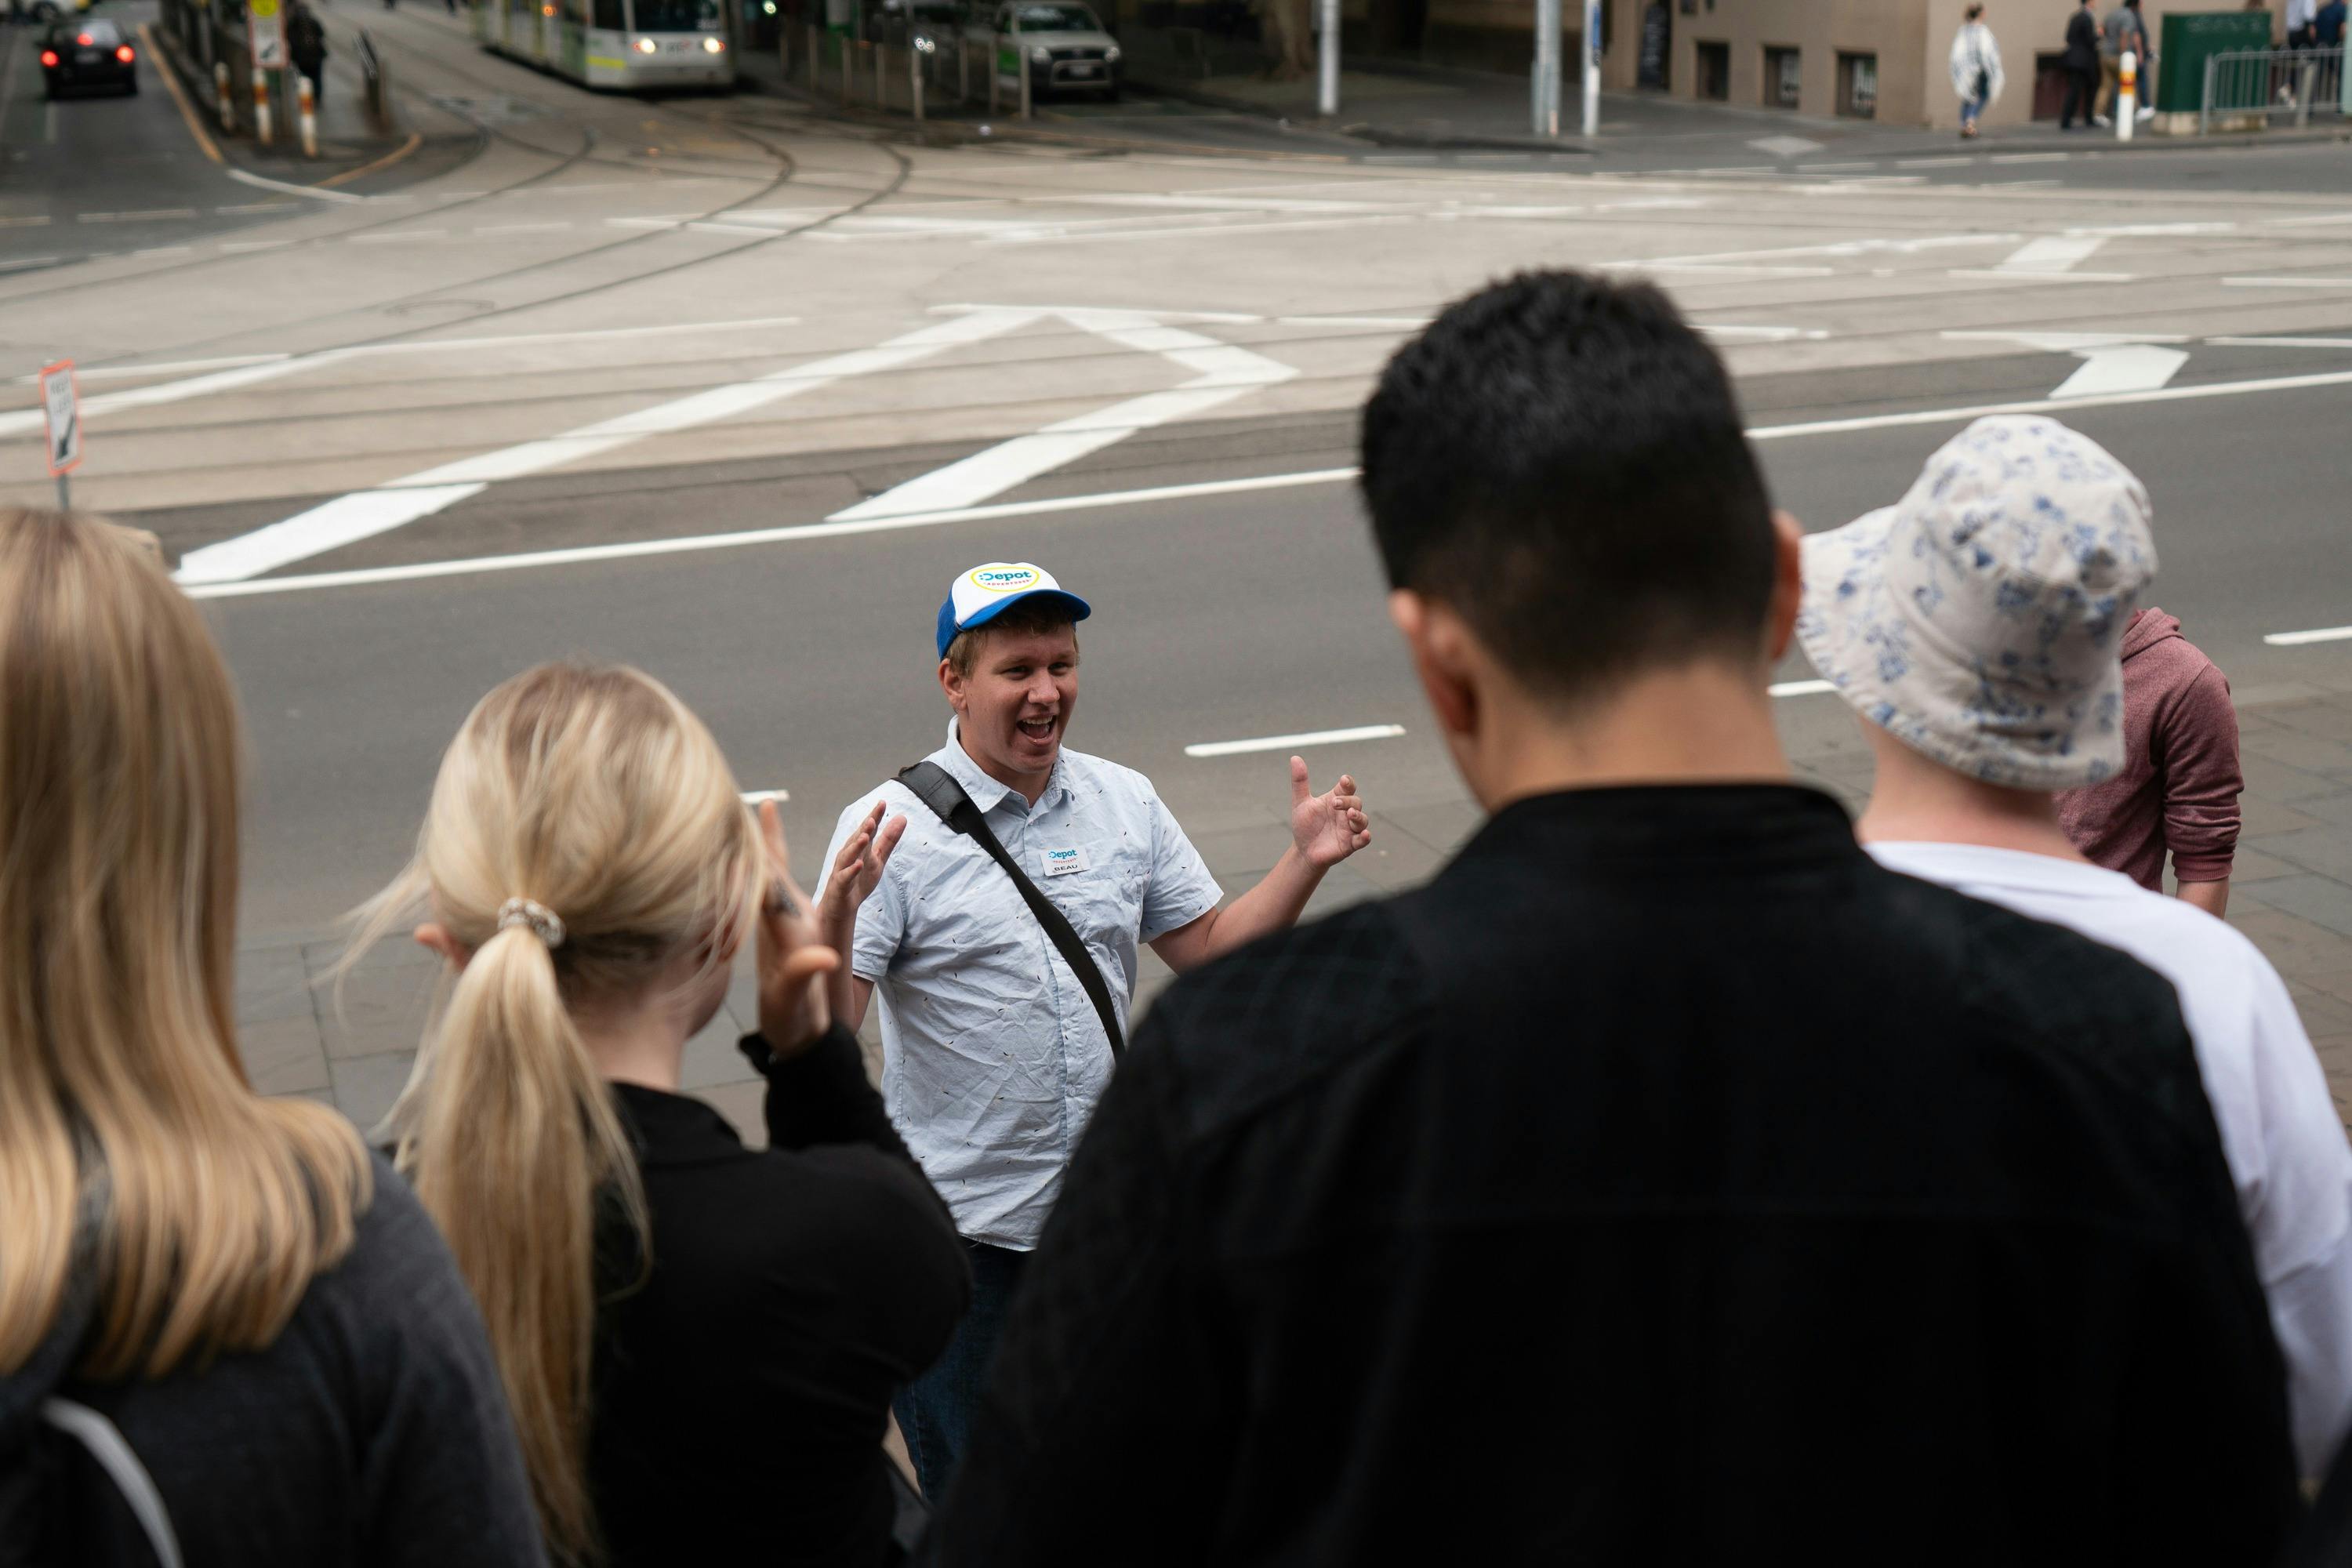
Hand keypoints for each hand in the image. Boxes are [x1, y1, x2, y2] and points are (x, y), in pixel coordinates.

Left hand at [754, 800, 841, 1060]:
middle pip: (765, 870)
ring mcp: (778, 926)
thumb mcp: (797, 997)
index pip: (765, 878)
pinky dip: (778, 865)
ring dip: (772, 845)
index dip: (763, 844)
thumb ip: (807, 973)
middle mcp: (772, 922)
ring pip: (772, 877)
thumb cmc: (790, 1016)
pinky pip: (780, 890)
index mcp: (775, 928)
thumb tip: (823, 956)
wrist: (790, 1036)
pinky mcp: (785, 933)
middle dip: (765, 835)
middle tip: (763, 801)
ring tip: (767, 811)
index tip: (759, 811)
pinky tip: (774, 854)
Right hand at [814, 799, 907, 941]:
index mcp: (859, 848)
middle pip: (856, 840)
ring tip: (865, 836)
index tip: (883, 802)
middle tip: (873, 817)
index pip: (868, 830)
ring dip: (856, 846)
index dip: (874, 817)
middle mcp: (848, 855)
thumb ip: (889, 839)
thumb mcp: (878, 859)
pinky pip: (844, 877)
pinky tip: (859, 864)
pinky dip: (851, 871)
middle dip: (864, 829)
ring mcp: (842, 870)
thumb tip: (902, 817)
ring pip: (848, 856)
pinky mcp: (839, 886)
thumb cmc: (859, 880)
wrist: (841, 908)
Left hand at [1288, 756, 1370, 868]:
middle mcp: (1345, 812)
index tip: (1343, 781)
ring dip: (1358, 816)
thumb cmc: (1305, 825)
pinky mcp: (1350, 844)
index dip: (1348, 783)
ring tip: (1350, 814)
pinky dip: (1365, 837)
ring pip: (1362, 819)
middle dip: (1347, 801)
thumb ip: (1300, 782)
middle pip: (1356, 801)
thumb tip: (1295, 758)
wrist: (1303, 850)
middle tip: (1334, 803)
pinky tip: (1364, 834)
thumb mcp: (1300, 802)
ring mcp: (1349, 828)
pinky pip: (1363, 840)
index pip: (1347, 787)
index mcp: (1336, 799)